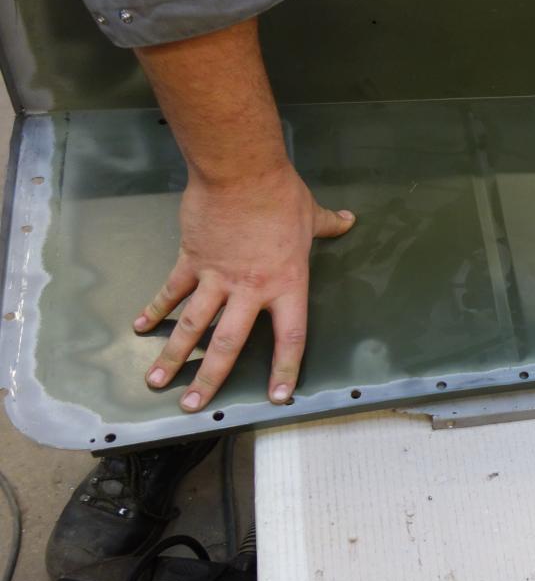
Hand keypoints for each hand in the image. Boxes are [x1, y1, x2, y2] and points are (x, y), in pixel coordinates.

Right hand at [135, 162, 354, 410]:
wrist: (240, 173)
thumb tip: (348, 220)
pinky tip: (140, 327)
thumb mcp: (311, 215)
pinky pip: (172, 290)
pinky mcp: (191, 260)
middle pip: (229, 344)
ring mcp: (217, 277)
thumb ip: (328, 226)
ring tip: (157, 382)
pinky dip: (155, 308)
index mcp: (286, 285)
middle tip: (193, 406)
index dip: (285, 369)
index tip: (277, 397)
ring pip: (193, 326)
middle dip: (209, 379)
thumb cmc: (281, 195)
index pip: (291, 337)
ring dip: (174, 355)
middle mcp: (250, 290)